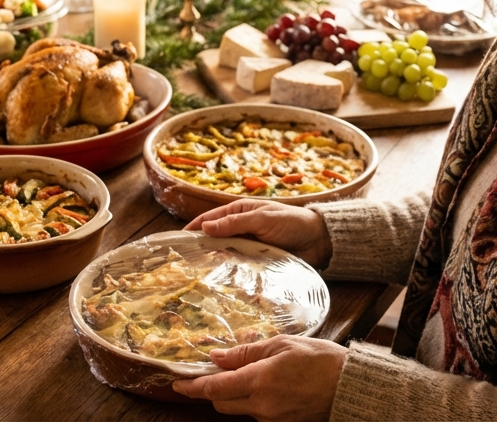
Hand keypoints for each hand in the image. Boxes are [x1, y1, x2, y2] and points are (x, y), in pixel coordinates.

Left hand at [173, 335, 347, 420]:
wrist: (351, 387)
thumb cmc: (321, 360)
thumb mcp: (282, 345)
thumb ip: (246, 353)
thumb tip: (216, 357)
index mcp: (259, 381)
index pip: (214, 389)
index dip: (192, 388)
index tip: (177, 385)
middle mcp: (262, 406)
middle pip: (221, 404)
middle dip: (212, 391)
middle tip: (212, 375)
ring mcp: (272, 420)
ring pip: (240, 410)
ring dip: (235, 395)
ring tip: (251, 375)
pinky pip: (258, 415)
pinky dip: (254, 402)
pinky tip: (268, 387)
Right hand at [185, 199, 332, 267]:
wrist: (319, 240)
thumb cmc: (292, 222)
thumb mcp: (262, 218)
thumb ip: (235, 223)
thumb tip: (205, 227)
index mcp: (241, 212)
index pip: (211, 219)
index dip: (194, 228)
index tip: (178, 240)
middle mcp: (242, 230)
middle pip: (216, 239)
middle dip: (203, 249)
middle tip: (185, 263)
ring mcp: (250, 247)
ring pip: (227, 256)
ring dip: (218, 264)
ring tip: (201, 276)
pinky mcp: (259, 263)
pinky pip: (241, 269)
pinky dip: (233, 275)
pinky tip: (224, 284)